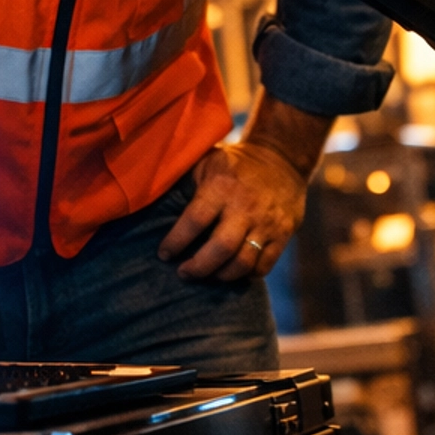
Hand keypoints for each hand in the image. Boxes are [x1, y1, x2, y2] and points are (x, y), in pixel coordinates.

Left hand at [158, 94, 329, 280]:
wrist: (282, 159)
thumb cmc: (234, 165)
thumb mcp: (208, 162)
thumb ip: (186, 181)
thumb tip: (151, 200)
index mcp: (222, 186)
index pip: (195, 220)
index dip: (176, 241)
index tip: (163, 254)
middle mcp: (245, 206)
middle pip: (220, 248)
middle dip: (198, 267)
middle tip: (183, 272)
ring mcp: (267, 222)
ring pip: (243, 262)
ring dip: (220, 276)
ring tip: (207, 275)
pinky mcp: (284, 234)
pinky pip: (264, 266)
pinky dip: (246, 275)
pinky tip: (232, 271)